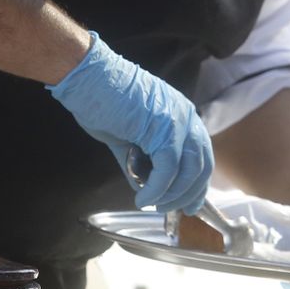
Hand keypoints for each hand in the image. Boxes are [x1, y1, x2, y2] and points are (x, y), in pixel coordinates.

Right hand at [49, 32, 212, 213]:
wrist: (88, 78)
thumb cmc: (102, 101)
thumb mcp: (128, 136)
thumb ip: (142, 161)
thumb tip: (146, 188)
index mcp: (181, 114)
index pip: (202, 154)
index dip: (198, 184)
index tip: (191, 204)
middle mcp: (185, 116)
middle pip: (202, 165)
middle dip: (188, 194)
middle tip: (170, 210)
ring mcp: (177, 122)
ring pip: (188, 171)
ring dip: (171, 195)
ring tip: (153, 204)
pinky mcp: (163, 130)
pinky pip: (166, 171)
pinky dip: (155, 190)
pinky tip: (142, 198)